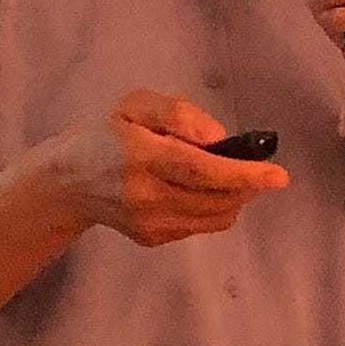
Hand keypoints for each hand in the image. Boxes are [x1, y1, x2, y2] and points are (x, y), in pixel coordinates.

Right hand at [44, 92, 291, 248]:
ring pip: (216, 216)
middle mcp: (146, 195)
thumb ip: (177, 113)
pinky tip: (198, 192)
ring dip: (234, 198)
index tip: (278, 174)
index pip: (202, 170)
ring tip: (227, 178)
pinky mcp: (152, 239)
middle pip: (216, 197)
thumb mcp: (134, 106)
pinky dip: (214, 209)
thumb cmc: (103, 137)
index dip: (244, 174)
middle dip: (247, 185)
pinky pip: (202, 225)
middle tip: (258, 169)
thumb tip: (218, 139)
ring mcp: (149, 223)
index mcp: (140, 156)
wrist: (65, 184)